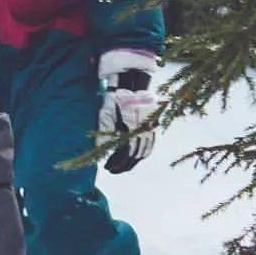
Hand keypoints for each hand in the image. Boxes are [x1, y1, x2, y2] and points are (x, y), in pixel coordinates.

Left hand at [97, 48, 158, 174]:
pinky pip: (150, 145)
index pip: (126, 153)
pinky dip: (142, 154)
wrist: (132, 84)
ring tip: (122, 167)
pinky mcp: (154, 126)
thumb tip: (101, 153)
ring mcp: (151, 128)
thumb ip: (103, 134)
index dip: (117, 163)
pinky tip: (133, 158)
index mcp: (131, 126)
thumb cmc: (115, 99)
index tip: (107, 168)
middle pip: (136, 155)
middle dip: (124, 166)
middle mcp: (144, 129)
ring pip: (145, 152)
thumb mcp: (105, 115)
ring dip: (133, 162)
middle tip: (113, 170)